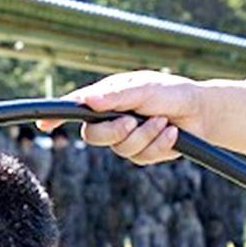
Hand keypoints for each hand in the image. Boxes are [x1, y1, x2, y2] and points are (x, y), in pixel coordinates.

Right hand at [38, 71, 202, 164]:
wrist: (201, 111)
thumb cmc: (171, 92)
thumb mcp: (144, 88)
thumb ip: (116, 96)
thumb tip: (87, 101)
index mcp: (107, 99)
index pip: (75, 108)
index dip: (56, 117)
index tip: (44, 125)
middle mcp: (112, 119)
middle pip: (94, 136)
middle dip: (115, 131)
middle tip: (132, 121)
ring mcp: (126, 138)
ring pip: (121, 149)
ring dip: (146, 135)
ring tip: (163, 121)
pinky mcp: (143, 153)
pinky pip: (142, 158)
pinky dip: (159, 144)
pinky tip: (171, 133)